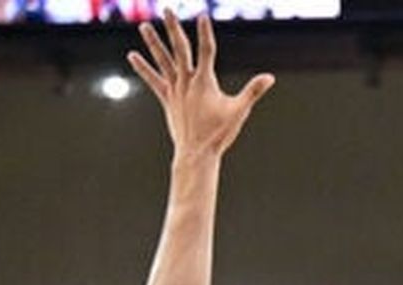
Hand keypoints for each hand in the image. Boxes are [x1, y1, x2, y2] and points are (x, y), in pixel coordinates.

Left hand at [129, 12, 273, 162]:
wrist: (197, 152)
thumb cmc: (220, 133)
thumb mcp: (239, 111)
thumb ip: (253, 91)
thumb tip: (270, 78)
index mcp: (205, 82)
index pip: (206, 50)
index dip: (205, 32)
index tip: (202, 15)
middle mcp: (187, 81)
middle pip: (179, 48)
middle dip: (173, 28)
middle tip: (167, 9)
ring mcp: (175, 89)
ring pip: (163, 61)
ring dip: (153, 42)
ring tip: (144, 26)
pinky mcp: (167, 99)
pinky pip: (153, 80)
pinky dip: (143, 67)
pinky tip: (132, 56)